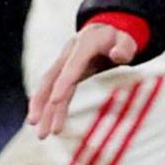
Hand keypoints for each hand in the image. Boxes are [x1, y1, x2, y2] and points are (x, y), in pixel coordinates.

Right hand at [30, 20, 141, 134]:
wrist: (106, 30)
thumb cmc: (119, 36)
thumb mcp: (127, 39)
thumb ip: (125, 47)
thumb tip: (118, 56)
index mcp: (83, 45)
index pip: (71, 66)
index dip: (63, 82)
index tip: (55, 101)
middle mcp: (68, 54)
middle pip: (51, 79)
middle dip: (43, 102)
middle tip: (36, 125)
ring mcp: (64, 64)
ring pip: (48, 88)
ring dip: (43, 110)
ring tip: (41, 135)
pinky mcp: (65, 73)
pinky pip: (54, 91)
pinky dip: (49, 107)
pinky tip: (45, 124)